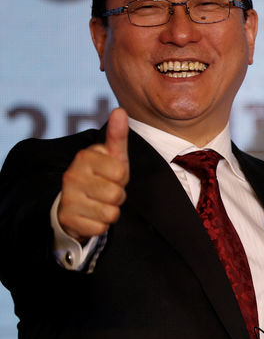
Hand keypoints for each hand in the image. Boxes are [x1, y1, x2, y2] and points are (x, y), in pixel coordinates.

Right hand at [57, 108, 129, 243]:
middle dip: (117, 196)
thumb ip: (117, 136)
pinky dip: (100, 225)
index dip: (121, 178)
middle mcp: (72, 175)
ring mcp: (67, 197)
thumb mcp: (112, 157)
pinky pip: (100, 228)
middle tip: (105, 191)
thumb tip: (120, 110)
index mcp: (84, 156)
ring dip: (110, 211)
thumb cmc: (100, 176)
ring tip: (99, 203)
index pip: (121, 172)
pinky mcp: (67, 219)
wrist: (74, 203)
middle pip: (117, 194)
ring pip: (110, 213)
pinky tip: (90, 216)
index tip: (110, 176)